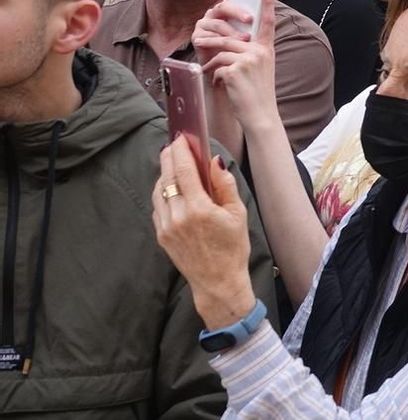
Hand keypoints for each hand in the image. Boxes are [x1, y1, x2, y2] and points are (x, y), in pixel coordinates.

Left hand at [151, 136, 256, 329]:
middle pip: (168, 177)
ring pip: (159, 190)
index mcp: (199, 209)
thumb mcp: (238, 214)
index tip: (181, 138)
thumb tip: (214, 162)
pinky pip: (158, 206)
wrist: (217, 281)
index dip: (181, 152)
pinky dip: (163, 191)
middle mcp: (178, 216)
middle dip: (170, 157)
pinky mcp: (161, 234)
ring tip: (173, 162)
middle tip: (174, 143)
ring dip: (165, 173)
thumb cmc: (233, 247)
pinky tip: (172, 186)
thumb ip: (225, 185)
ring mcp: (166, 226)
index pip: (185, 172)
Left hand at [191, 0, 280, 135]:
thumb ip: (248, 54)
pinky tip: (219, 83)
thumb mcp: (259, 69)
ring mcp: (248, 60)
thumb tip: (227, 44)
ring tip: (210, 70)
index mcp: (267, 50)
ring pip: (221, 50)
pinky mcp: (235, 69)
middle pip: (230, 38)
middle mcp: (260, 52)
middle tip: (201, 45)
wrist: (260, 114)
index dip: (267, 4)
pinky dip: (213, 73)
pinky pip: (216, 63)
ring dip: (212, 60)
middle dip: (214, 44)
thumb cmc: (257, 94)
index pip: (268, 23)